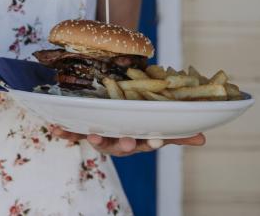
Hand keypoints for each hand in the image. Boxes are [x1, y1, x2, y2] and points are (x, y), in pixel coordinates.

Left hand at [50, 125, 204, 155]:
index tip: (155, 140)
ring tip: (92, 137)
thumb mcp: (158, 123)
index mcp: (138, 139)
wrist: (113, 112)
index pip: (147, 143)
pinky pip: (74, 132)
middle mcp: (120, 140)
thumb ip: (178, 132)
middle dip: (124, 144)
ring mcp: (102, 136)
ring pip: (99, 141)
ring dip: (95, 140)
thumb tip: (204, 138)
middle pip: (123, 146)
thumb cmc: (140, 121)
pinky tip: (55, 128)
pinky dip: (64, 132)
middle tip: (128, 141)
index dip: (150, 142)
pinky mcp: (84, 130)